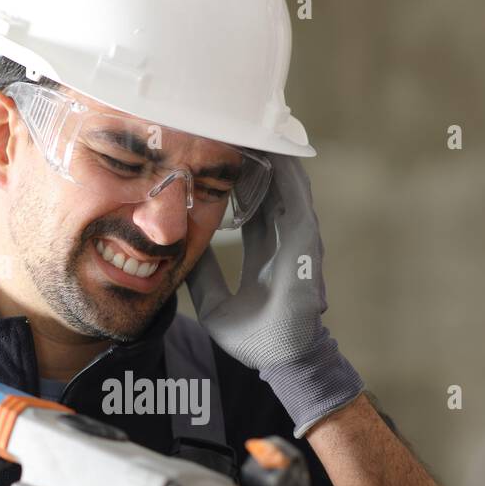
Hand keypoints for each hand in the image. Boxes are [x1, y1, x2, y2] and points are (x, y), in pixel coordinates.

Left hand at [187, 153, 363, 435]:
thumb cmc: (253, 338)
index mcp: (264, 250)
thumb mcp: (212, 302)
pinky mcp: (306, 244)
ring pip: (287, 186)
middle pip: (270, 187)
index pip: (249, 204)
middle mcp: (283, 239)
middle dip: (255, 158)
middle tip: (235, 124)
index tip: (219, 155)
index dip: (236, 180)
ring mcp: (297, 240)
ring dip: (274, 158)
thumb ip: (202, 275)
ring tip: (256, 126)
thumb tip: (178, 252)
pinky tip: (276, 152)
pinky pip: (298, 200)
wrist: (279, 361)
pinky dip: (289, 176)